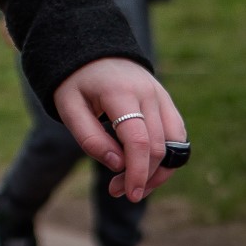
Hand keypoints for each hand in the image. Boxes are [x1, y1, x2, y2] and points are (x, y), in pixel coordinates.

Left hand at [52, 57, 186, 203]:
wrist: (93, 51)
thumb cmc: (76, 82)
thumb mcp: (68, 107)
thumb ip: (89, 137)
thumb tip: (117, 164)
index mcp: (120, 93)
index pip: (139, 141)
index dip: (136, 172)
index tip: (128, 194)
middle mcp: (148, 93)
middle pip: (158, 147)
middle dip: (141, 176)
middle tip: (115, 190)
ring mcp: (162, 96)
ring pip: (175, 144)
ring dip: (159, 171)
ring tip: (133, 183)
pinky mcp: (167, 101)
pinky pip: (177, 136)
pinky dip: (166, 157)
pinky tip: (145, 167)